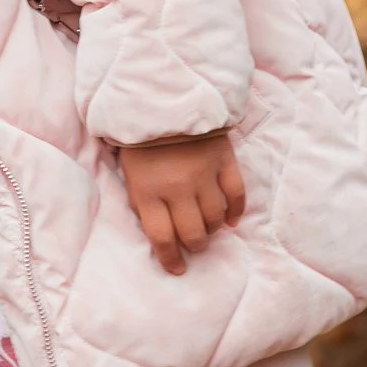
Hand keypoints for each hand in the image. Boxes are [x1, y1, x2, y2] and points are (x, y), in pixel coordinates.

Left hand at [120, 132, 244, 275]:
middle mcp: (177, 187)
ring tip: (207, 227)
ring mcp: (203, 174)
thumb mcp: (130, 174)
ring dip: (212, 229)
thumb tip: (162, 234)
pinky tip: (231, 220)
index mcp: (148, 191)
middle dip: (195, 245)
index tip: (177, 269)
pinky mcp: (224, 160)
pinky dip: (236, 211)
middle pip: (193, 233)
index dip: (171, 259)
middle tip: (194, 244)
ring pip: (216, 218)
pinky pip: (237, 194)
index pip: (162, 238)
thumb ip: (143, 203)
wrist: (162, 97)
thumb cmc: (139, 140)